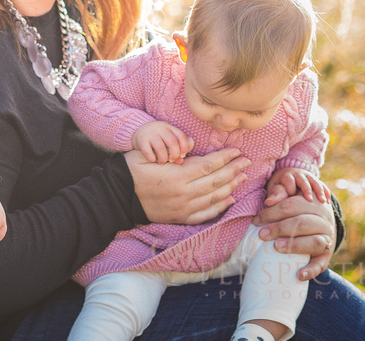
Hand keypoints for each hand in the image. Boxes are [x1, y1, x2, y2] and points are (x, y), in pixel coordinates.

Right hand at [125, 148, 249, 224]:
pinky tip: (230, 200)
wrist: (117, 196)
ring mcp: (183, 208)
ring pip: (214, 197)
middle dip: (234, 170)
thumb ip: (171, 150)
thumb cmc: (131, 170)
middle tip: (246, 162)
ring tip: (243, 178)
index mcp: (176, 176)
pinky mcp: (180, 217)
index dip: (225, 158)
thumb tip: (192, 147)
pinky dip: (220, 207)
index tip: (236, 151)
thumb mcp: (146, 153)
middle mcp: (183, 194)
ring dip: (231, 187)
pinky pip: (206, 214)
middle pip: (216, 181)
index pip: (208, 165)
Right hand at [131, 121, 192, 163]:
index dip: (184, 147)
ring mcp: (150, 133)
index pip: (181, 135)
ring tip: (162, 161)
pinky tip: (153, 159)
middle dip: (175, 154)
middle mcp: (160, 128)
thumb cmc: (158, 139)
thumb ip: (178, 148)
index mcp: (169, 127)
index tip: (182, 155)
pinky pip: (148, 152)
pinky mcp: (141, 140)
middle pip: (172, 142)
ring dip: (163, 158)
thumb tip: (182, 159)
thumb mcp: (169, 139)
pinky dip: (152, 159)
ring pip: (161, 148)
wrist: (138, 131)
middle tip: (172, 160)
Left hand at [253, 193, 336, 280]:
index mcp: (313, 204)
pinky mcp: (326, 257)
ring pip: (315, 242)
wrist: (322, 223)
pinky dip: (311, 270)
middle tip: (262, 235)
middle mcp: (323, 221)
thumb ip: (280, 194)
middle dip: (279, 228)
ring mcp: (327, 239)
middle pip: (302, 223)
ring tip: (276, 247)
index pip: (292, 205)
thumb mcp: (291, 196)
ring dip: (295, 245)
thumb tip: (268, 200)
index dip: (272, 212)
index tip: (256, 221)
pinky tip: (298, 275)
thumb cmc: (298, 209)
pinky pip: (321, 264)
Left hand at [265, 167, 330, 205]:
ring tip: (323, 201)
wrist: (287, 178)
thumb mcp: (275, 189)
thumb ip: (274, 195)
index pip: (289, 180)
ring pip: (315, 182)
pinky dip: (326, 192)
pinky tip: (328, 201)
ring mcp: (309, 177)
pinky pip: (322, 185)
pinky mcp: (316, 182)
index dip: (290, 188)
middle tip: (310, 200)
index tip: (291, 195)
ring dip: (319, 191)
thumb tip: (268, 203)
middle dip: (307, 189)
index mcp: (286, 175)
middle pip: (304, 180)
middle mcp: (298, 174)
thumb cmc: (279, 187)